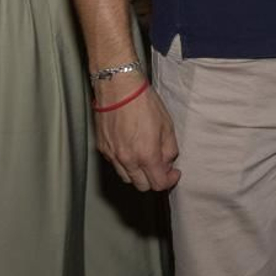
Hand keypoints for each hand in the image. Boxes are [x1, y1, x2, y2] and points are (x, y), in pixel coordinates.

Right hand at [94, 76, 180, 191]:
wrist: (119, 89)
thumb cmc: (144, 103)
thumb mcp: (167, 125)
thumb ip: (169, 149)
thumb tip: (168, 162)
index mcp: (146, 155)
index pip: (158, 184)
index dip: (169, 180)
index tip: (174, 173)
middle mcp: (127, 160)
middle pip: (141, 186)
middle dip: (154, 179)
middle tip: (162, 166)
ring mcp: (112, 155)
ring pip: (126, 178)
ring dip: (138, 174)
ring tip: (146, 158)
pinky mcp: (102, 149)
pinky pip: (115, 165)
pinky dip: (125, 163)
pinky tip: (132, 150)